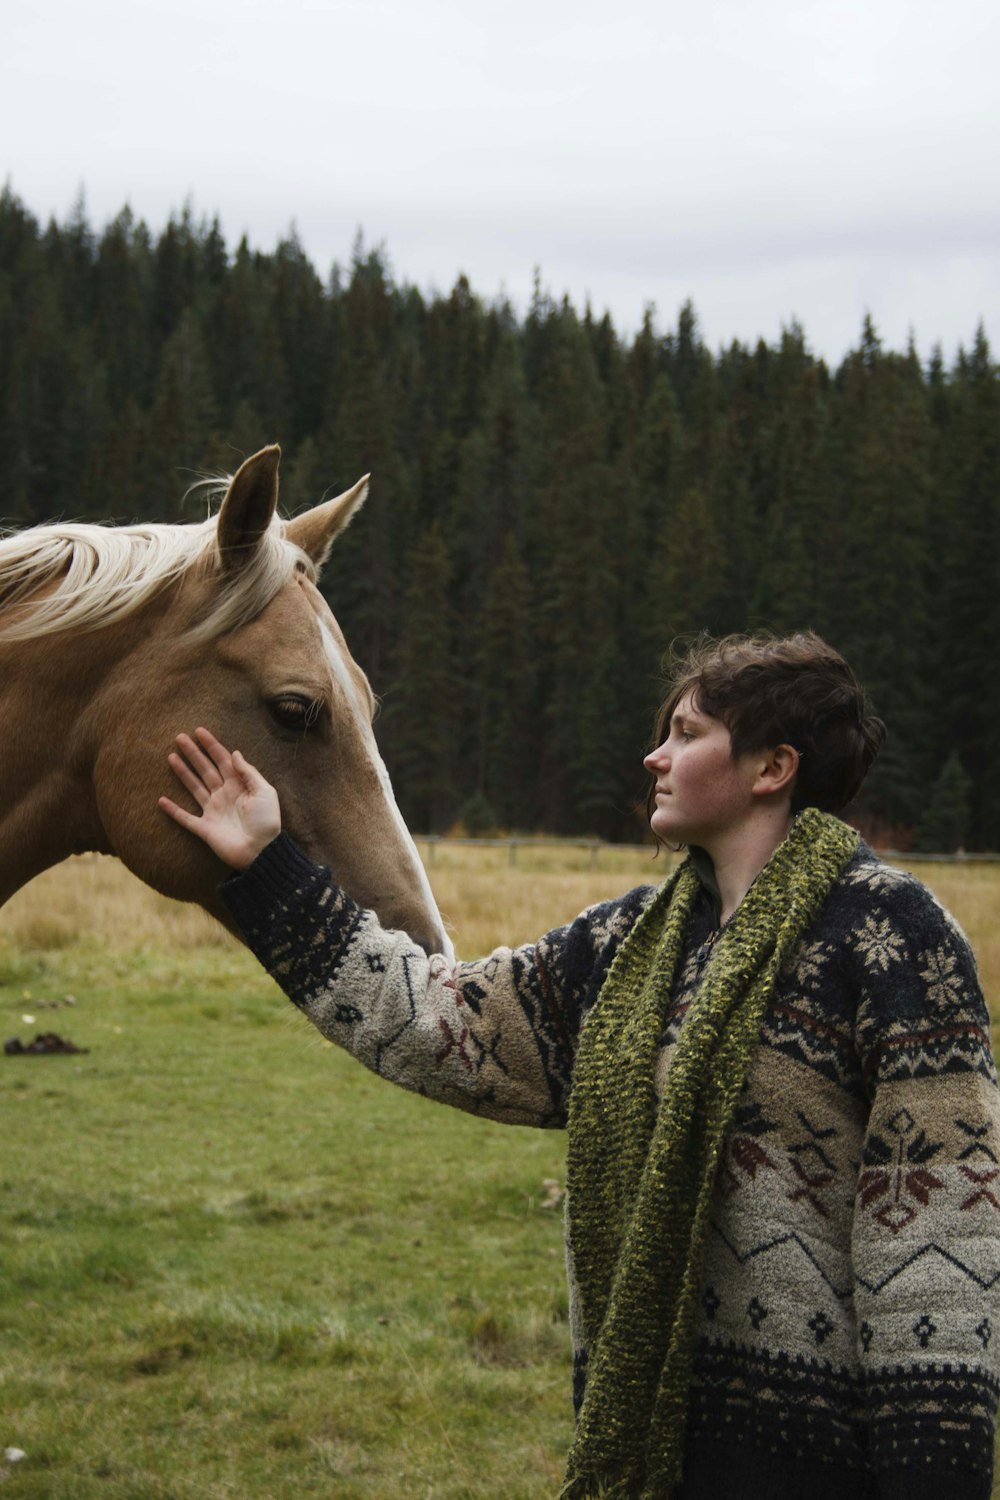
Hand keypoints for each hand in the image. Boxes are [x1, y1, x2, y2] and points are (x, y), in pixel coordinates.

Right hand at [159, 728, 281, 869]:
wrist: (261, 852)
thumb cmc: (267, 822)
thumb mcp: (264, 792)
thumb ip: (248, 772)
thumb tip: (234, 752)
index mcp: (239, 785)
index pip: (222, 760)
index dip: (212, 746)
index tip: (199, 731)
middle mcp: (224, 795)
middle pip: (205, 770)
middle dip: (193, 754)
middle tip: (179, 737)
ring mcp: (213, 811)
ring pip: (194, 788)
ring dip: (183, 773)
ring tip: (171, 757)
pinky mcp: (204, 829)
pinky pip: (185, 818)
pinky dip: (173, 810)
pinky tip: (161, 800)